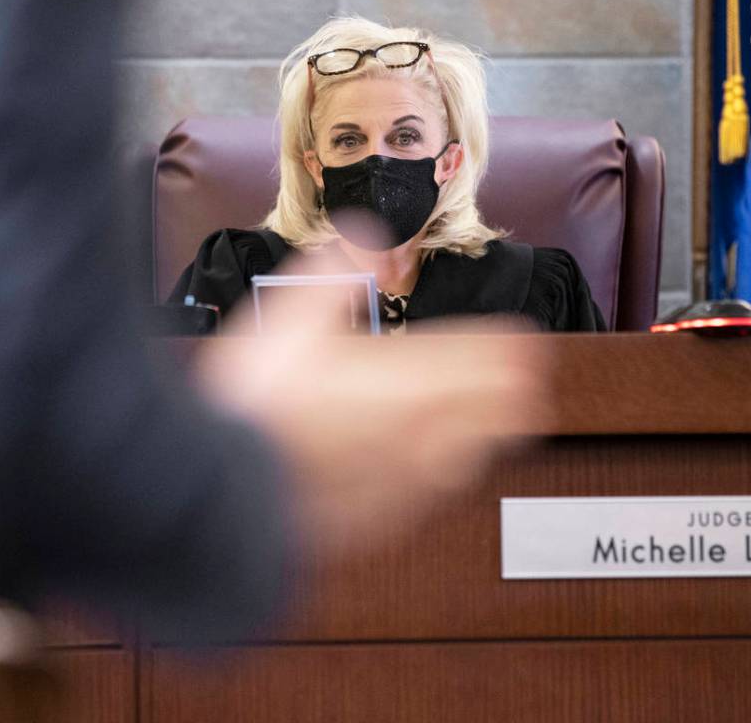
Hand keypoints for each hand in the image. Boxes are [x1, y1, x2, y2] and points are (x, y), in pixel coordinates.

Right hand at [195, 247, 550, 557]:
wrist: (223, 487)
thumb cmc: (253, 408)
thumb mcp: (288, 320)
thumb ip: (331, 275)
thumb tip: (358, 236)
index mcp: (406, 380)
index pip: (484, 358)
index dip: (511, 347)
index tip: (527, 342)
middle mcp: (420, 431)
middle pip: (497, 411)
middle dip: (513, 392)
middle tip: (526, 381)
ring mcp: (407, 479)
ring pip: (473, 456)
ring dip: (488, 434)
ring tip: (497, 423)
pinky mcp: (384, 515)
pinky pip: (436, 493)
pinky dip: (446, 473)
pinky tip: (438, 469)